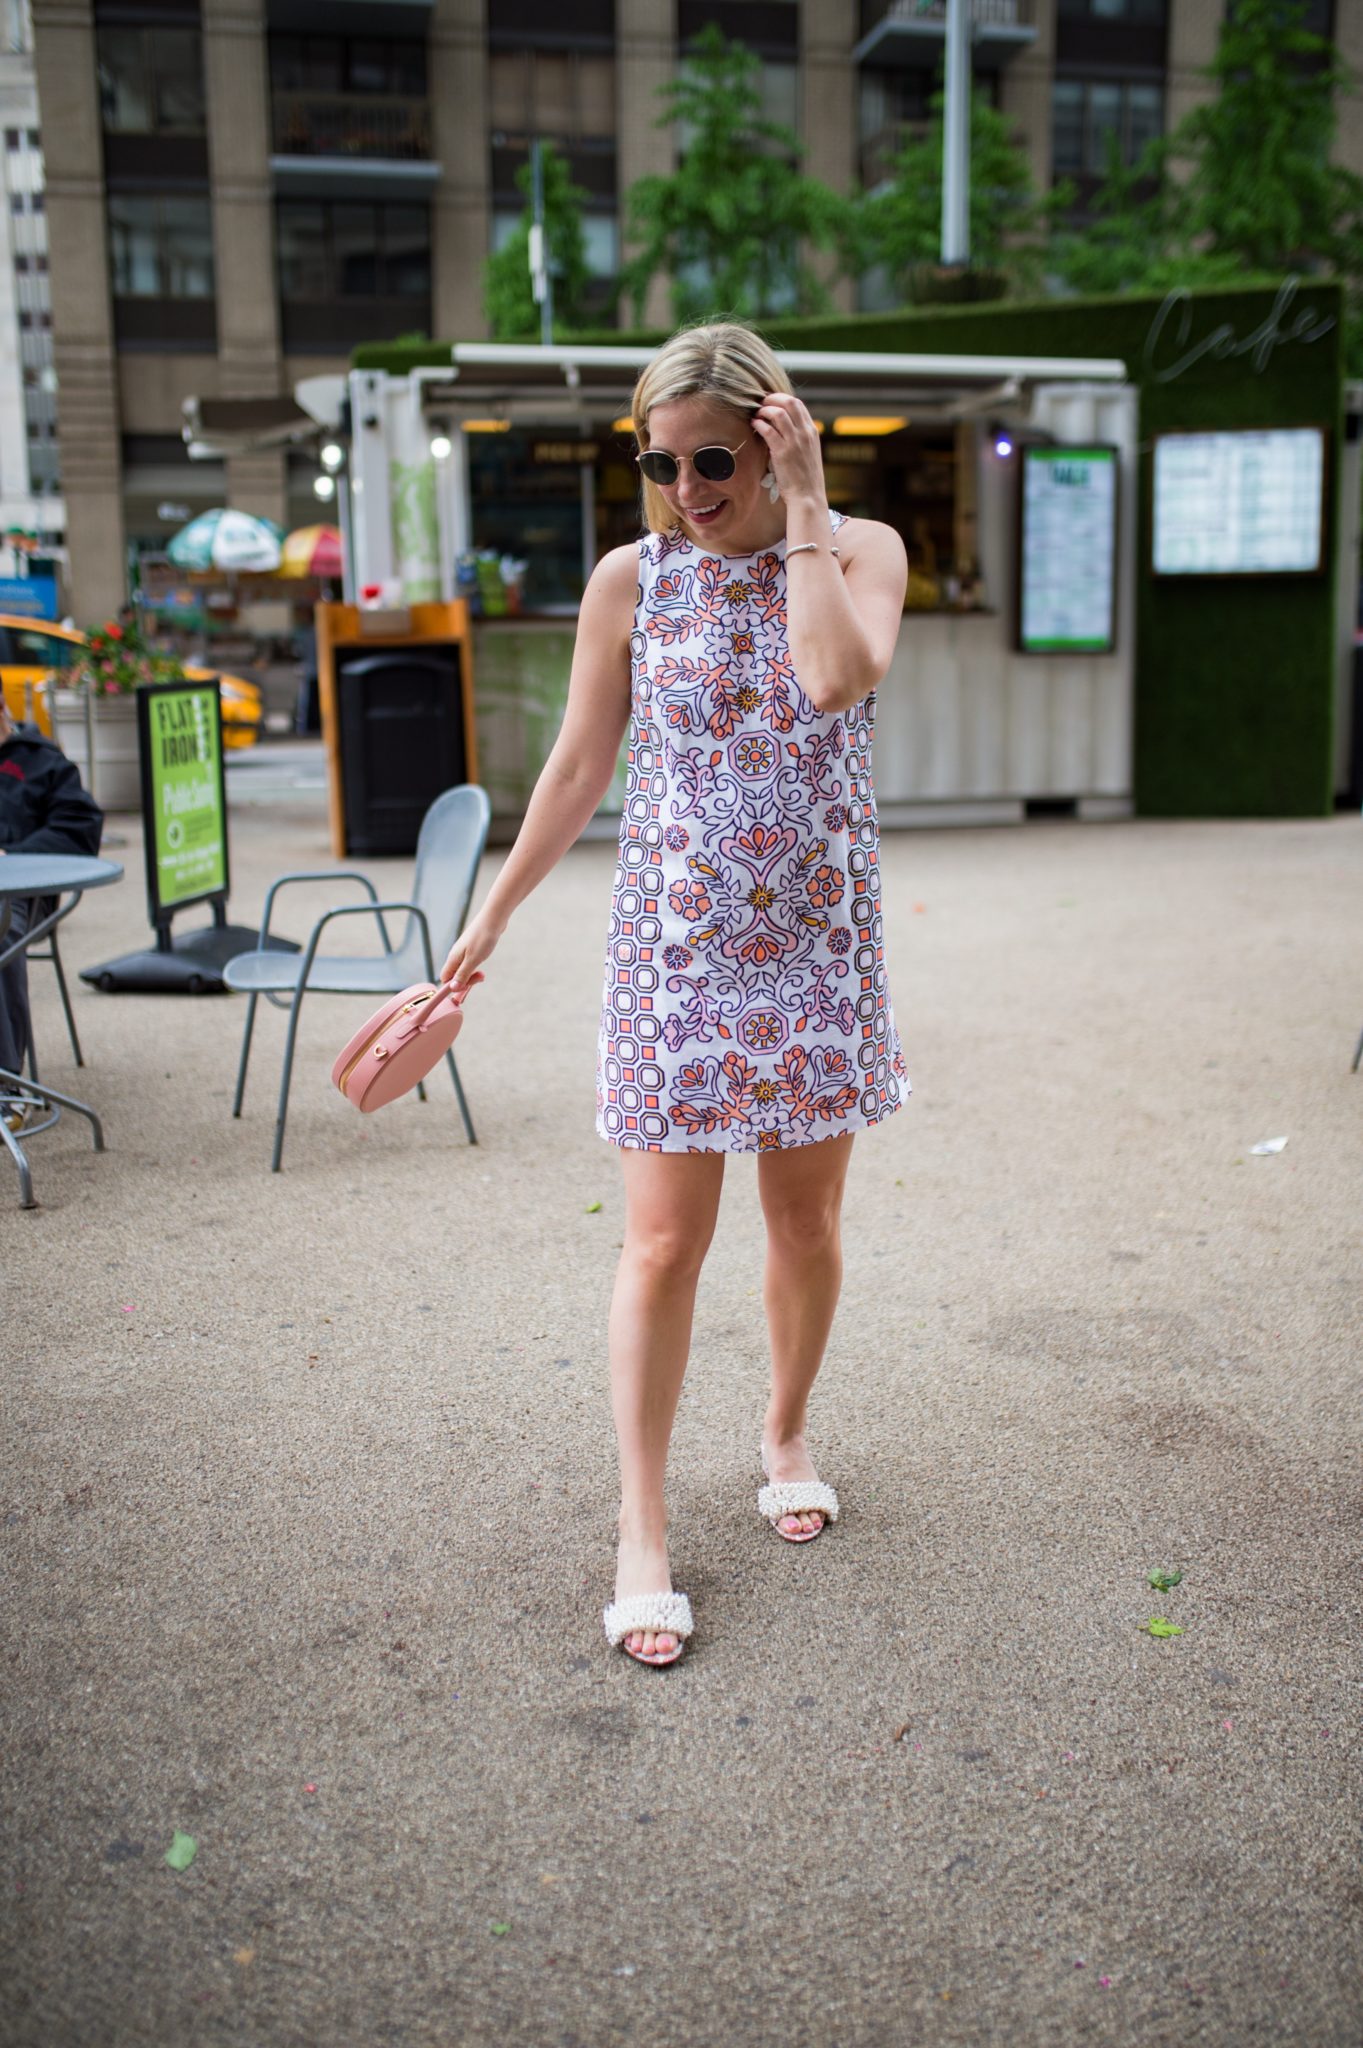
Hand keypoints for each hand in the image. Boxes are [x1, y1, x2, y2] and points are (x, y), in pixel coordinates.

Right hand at [440, 909, 503, 990]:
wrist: (494, 918)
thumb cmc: (483, 938)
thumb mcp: (473, 960)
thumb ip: (462, 974)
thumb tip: (452, 988)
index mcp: (453, 958)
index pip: (445, 978)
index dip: (453, 987)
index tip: (466, 990)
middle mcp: (455, 955)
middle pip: (454, 975)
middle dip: (465, 983)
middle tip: (479, 981)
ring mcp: (463, 951)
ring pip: (463, 970)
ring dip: (471, 976)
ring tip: (483, 976)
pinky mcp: (472, 948)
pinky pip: (469, 964)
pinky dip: (474, 970)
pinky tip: (481, 971)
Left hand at [752, 392, 826, 507]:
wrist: (808, 496)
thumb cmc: (805, 478)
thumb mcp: (809, 453)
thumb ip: (800, 438)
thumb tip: (784, 428)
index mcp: (812, 432)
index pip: (798, 404)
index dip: (781, 399)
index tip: (770, 402)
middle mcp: (805, 433)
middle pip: (789, 402)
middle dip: (772, 399)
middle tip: (761, 404)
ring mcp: (795, 442)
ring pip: (778, 413)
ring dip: (764, 410)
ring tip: (756, 415)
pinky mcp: (783, 453)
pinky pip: (768, 431)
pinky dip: (759, 424)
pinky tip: (754, 426)